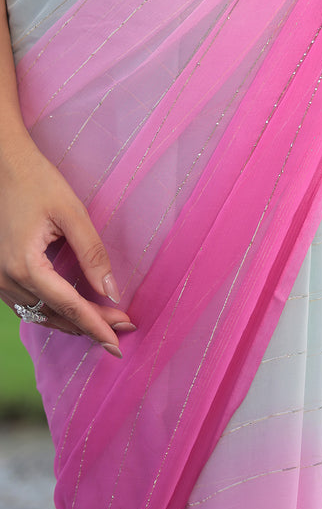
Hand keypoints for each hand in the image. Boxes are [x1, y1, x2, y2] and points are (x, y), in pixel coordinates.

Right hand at [0, 135, 133, 355]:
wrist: (5, 166)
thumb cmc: (38, 182)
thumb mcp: (72, 213)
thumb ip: (92, 253)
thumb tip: (112, 291)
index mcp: (24, 266)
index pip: (67, 306)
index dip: (95, 325)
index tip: (119, 342)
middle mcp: (7, 280)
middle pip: (55, 315)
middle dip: (90, 326)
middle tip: (123, 332)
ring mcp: (0, 281)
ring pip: (41, 315)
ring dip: (73, 322)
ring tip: (106, 326)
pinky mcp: (2, 275)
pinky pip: (29, 305)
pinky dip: (55, 312)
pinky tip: (76, 313)